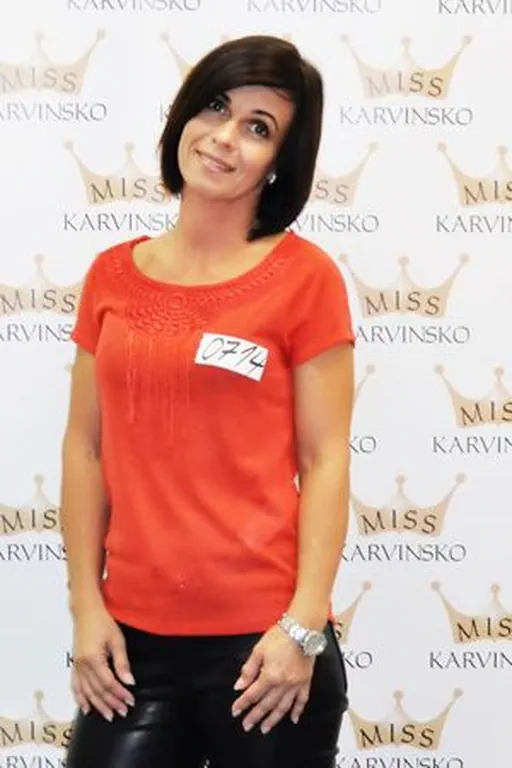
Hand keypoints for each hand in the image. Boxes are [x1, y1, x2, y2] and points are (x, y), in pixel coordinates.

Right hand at [71, 606, 135, 720]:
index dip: (120, 694)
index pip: (109, 683)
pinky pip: (75, 686)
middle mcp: (82, 666)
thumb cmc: (104, 623)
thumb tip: (129, 682)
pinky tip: (86, 709)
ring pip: (87, 692)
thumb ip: (122, 663)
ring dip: (98, 705)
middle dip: (111, 703)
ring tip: (109, 716)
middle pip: (98, 690)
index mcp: (93, 659)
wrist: (86, 612)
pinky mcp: (74, 665)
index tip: (130, 701)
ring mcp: (76, 666)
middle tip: (123, 712)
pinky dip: (80, 698)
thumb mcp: (117, 640)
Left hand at [231, 625, 314, 734]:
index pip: (252, 694)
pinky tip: (293, 719)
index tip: (235, 711)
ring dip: (273, 719)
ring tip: (265, 728)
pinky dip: (298, 711)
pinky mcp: (305, 681)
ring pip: (283, 707)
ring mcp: (296, 684)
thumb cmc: (279, 637)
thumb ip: (248, 669)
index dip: (242, 703)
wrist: (301, 629)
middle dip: (255, 716)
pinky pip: (302, 700)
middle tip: (247, 726)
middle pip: (266, 704)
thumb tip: (239, 686)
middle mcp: (283, 684)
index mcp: (270, 676)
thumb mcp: (259, 650)